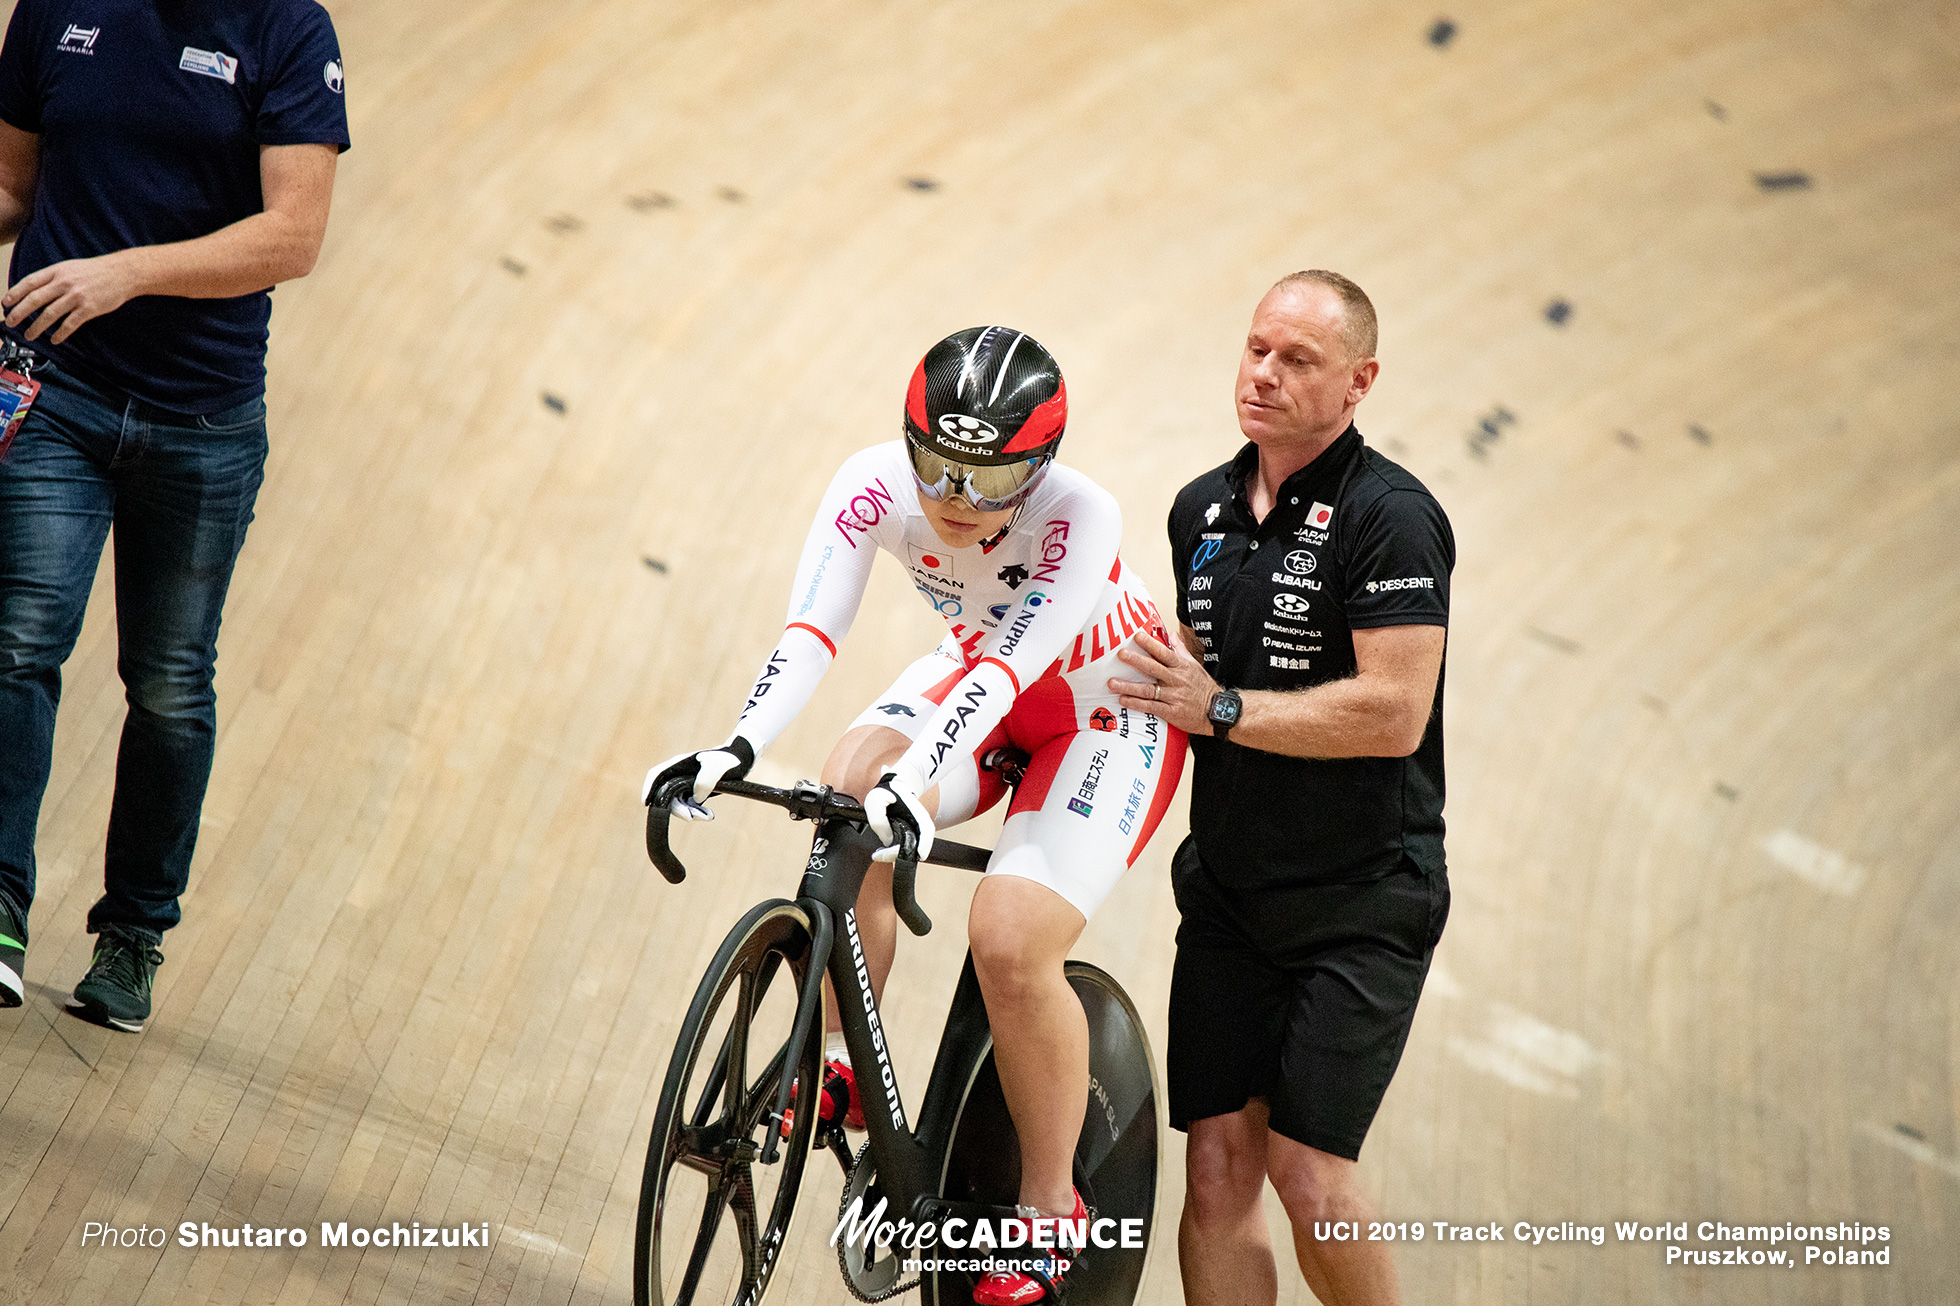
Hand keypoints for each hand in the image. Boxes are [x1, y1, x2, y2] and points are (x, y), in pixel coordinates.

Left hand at [3, 253, 141, 344]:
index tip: (6, 303)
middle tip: (10, 322)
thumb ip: (53, 278)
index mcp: (57, 271)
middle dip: (19, 313)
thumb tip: (34, 291)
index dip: (15, 293)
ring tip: (29, 335)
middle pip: (35, 299)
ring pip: (49, 314)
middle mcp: (64, 283)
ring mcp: (77, 296)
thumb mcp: (70, 268)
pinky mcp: (89, 309)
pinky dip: (60, 333)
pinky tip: (55, 339)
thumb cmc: (96, 271)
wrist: (122, 273)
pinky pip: (70, 324)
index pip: (29, 283)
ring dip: (36, 327)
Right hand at [642, 737, 755, 819]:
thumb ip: (706, 780)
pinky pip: (690, 806)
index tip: (646, 803)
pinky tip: (709, 815)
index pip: (657, 775)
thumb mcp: (719, 767)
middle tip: (691, 818)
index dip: (648, 788)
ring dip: (690, 813)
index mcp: (679, 763)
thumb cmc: (728, 759)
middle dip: (677, 809)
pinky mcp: (695, 791)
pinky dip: (697, 812)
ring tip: (708, 816)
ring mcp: (686, 783)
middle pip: (667, 795)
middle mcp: (679, 774)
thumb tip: (696, 798)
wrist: (742, 759)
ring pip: (679, 803)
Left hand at [864, 763, 934, 863]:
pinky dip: (893, 853)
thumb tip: (887, 840)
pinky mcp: (908, 836)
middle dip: (899, 855)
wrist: (894, 787)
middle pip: (917, 846)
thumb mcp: (876, 799)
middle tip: (880, 855)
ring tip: (878, 854)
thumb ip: (878, 819)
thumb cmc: (887, 792)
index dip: (925, 844)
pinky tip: (881, 852)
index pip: (926, 830)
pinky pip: (903, 848)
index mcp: (917, 813)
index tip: (918, 854)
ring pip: (909, 850)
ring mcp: (914, 831)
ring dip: (895, 856)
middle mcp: (919, 825)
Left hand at [1108, 631, 1220, 733]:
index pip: (1164, 653)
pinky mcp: (1171, 712)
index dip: (1150, 644)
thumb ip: (1180, 650)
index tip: (1137, 636)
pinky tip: (1123, 700)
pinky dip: (1137, 703)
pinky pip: (1151, 707)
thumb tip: (1171, 633)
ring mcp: (1173, 696)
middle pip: (1153, 668)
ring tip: (1112, 682)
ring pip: (1148, 689)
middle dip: (1136, 661)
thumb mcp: (1194, 665)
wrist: (1218, 711)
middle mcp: (1176, 680)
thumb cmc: (1204, 687)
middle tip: (1121, 654)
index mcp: (1181, 667)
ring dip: (1129, 686)